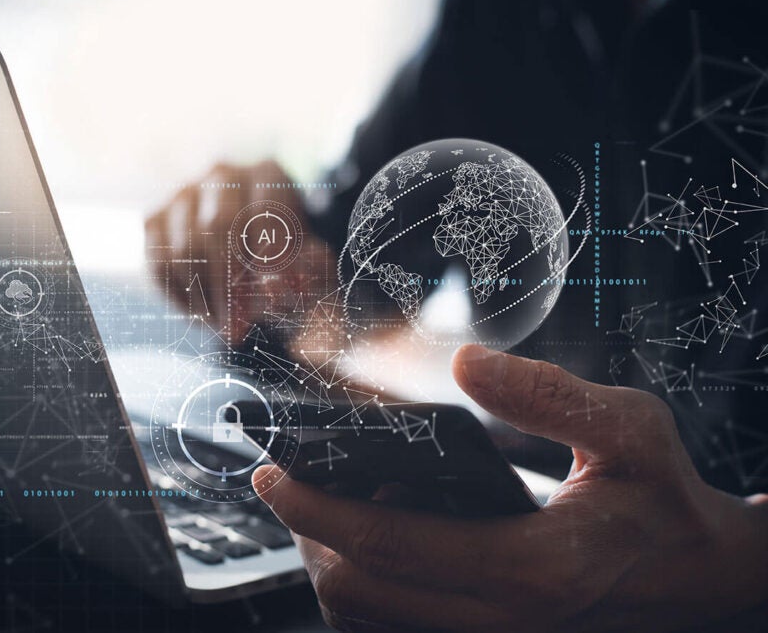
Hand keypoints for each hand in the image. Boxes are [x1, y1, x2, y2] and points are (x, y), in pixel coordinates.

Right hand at [145, 160, 335, 344]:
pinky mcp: (155, 219)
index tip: (270, 301)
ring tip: (225, 328)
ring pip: (185, 248)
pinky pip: (159, 262)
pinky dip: (180, 297)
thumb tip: (273, 285)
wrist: (256, 267)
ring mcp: (185, 194)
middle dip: (229, 285)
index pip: (264, 211)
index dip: (266, 258)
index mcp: (268, 174)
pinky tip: (203, 316)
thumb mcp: (310, 268)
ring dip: (204, 298)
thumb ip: (303, 274)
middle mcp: (223, 174)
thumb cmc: (292, 265)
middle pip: (218, 227)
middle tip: (238, 329)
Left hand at [253, 345, 767, 631]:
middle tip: (295, 483)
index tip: (271, 475)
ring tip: (331, 503)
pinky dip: (363, 587)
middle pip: (358, 592)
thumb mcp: (630, 431)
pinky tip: (372, 538)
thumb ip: (547, 394)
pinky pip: (394, 628)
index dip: (315, 508)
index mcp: (530, 569)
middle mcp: (501, 620)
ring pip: (367, 619)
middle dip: (308, 535)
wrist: (700, 576)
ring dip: (330, 562)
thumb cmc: (663, 500)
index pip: (388, 544)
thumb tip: (463, 364)